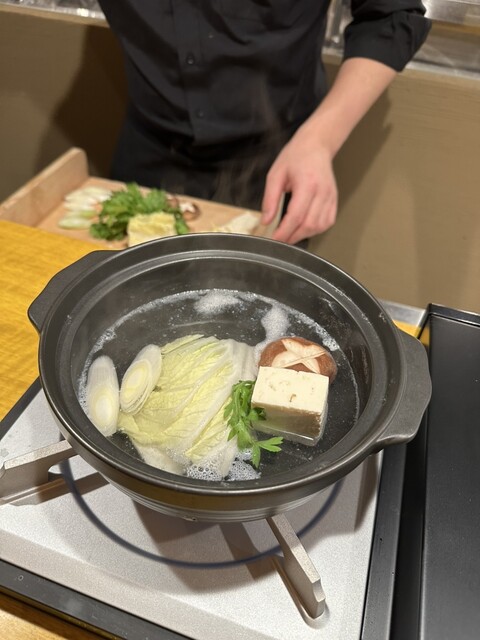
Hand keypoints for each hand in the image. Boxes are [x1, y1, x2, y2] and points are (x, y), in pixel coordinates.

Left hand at [261, 124, 337, 244]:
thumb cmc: (296, 156)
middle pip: (309, 224)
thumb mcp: (275, 174)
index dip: (285, 231)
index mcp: (307, 183)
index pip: (296, 215)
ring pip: (319, 226)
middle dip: (293, 236)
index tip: (274, 239)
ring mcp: (331, 197)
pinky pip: (327, 222)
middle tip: (280, 240)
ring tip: (290, 235)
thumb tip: (266, 220)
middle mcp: (322, 192)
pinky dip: (315, 230)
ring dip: (304, 234)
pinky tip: (304, 228)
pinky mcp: (334, 200)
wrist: (316, 145)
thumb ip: (270, 199)